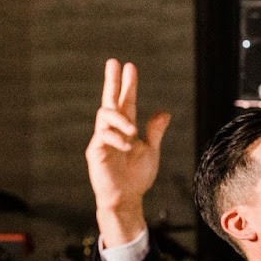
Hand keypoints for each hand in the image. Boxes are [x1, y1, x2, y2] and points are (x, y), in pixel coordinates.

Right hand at [86, 58, 170, 244]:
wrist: (127, 198)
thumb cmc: (136, 177)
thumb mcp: (150, 152)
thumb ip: (154, 132)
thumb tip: (165, 112)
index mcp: (126, 129)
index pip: (126, 102)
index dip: (128, 85)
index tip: (129, 67)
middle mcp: (113, 130)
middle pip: (109, 100)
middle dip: (112, 81)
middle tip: (114, 62)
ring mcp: (102, 138)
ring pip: (105, 115)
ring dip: (122, 120)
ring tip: (133, 132)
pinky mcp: (95, 150)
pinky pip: (104, 136)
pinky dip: (119, 139)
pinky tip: (127, 147)